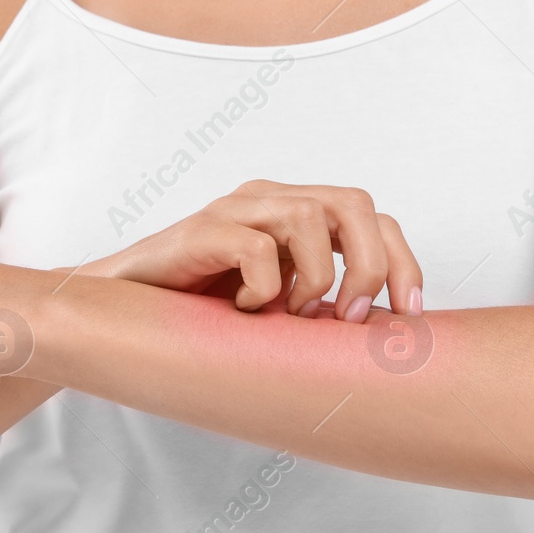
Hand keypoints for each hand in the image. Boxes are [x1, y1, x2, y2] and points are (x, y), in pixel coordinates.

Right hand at [75, 180, 422, 322]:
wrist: (126, 307)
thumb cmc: (207, 311)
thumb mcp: (282, 304)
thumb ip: (325, 301)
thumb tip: (391, 333)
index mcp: (296, 210)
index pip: (372, 216)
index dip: (401, 262)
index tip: (407, 314)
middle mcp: (270, 198)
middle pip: (352, 204)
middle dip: (368, 267)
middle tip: (351, 319)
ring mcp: (235, 209)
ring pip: (309, 218)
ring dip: (315, 280)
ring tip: (291, 316)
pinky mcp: (202, 230)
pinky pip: (256, 249)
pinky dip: (264, 289)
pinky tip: (245, 312)